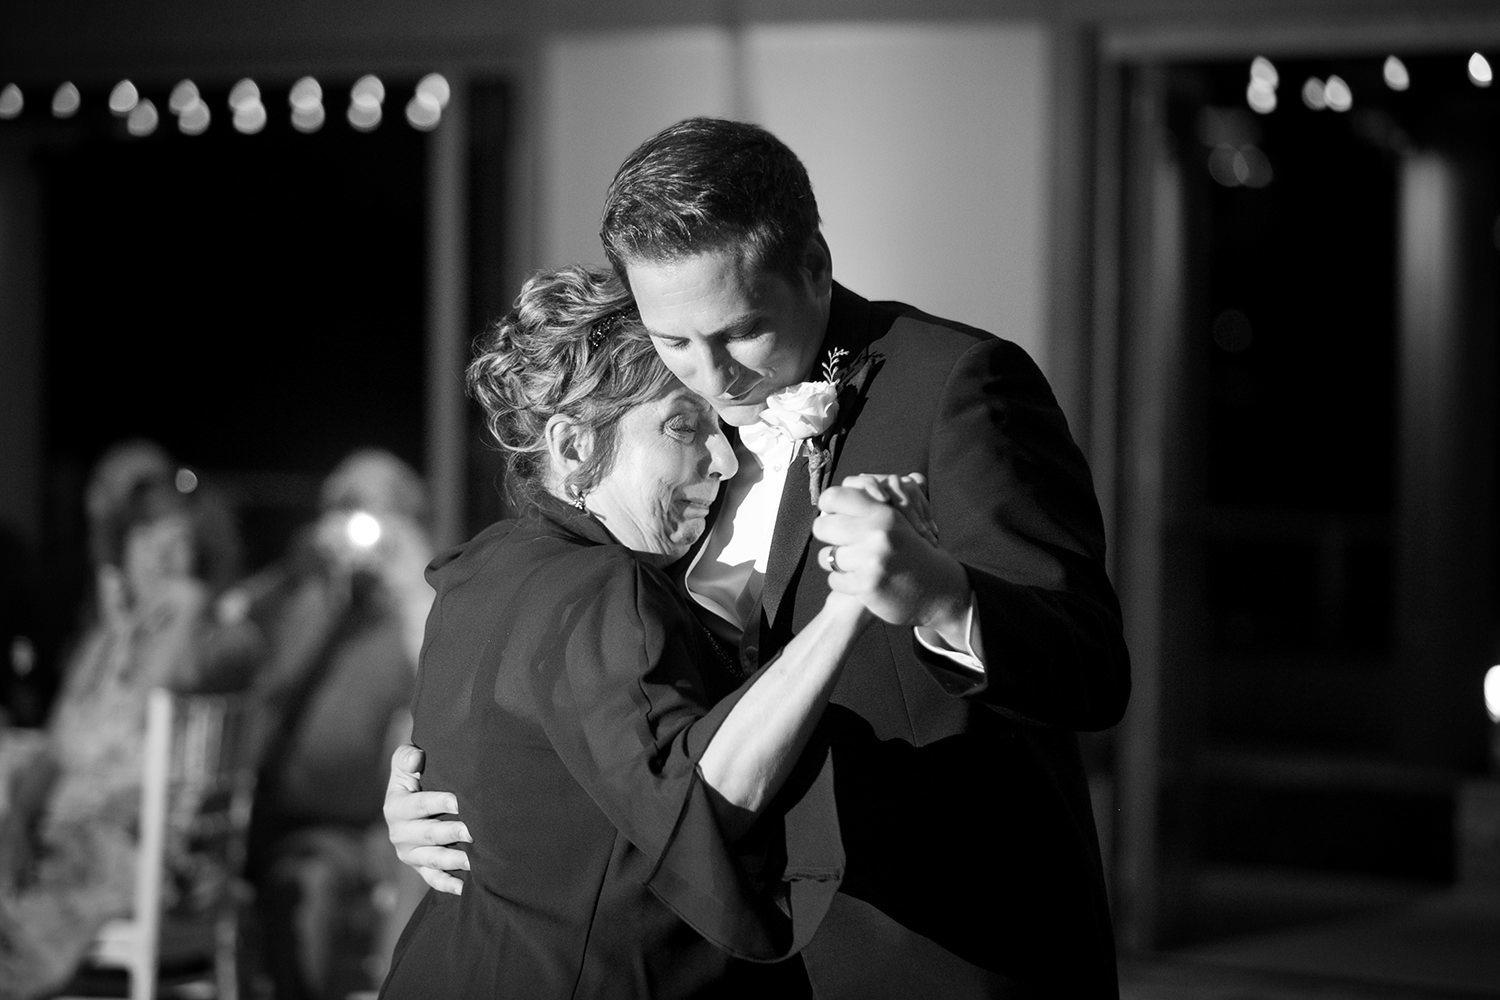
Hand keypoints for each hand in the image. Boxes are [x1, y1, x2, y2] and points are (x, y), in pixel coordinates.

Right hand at [383, 744, 471, 894]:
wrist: (411, 802)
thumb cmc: (416, 776)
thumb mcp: (405, 763)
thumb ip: (406, 757)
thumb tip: (416, 758)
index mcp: (395, 807)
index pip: (420, 804)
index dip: (440, 801)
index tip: (461, 800)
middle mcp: (399, 834)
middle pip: (430, 834)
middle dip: (454, 832)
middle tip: (475, 831)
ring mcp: (410, 854)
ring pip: (434, 859)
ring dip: (455, 860)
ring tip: (477, 860)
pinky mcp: (420, 868)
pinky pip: (433, 879)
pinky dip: (448, 885)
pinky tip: (466, 888)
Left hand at [813, 474, 968, 638]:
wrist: (939, 589)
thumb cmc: (915, 552)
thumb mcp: (900, 521)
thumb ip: (872, 504)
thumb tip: (842, 490)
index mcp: (883, 512)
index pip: (834, 496)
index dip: (827, 506)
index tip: (832, 515)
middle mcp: (877, 532)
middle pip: (822, 526)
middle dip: (827, 535)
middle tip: (837, 541)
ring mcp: (871, 559)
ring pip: (826, 556)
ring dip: (836, 562)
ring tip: (852, 565)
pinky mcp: (867, 585)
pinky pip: (834, 579)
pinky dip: (843, 582)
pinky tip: (859, 582)